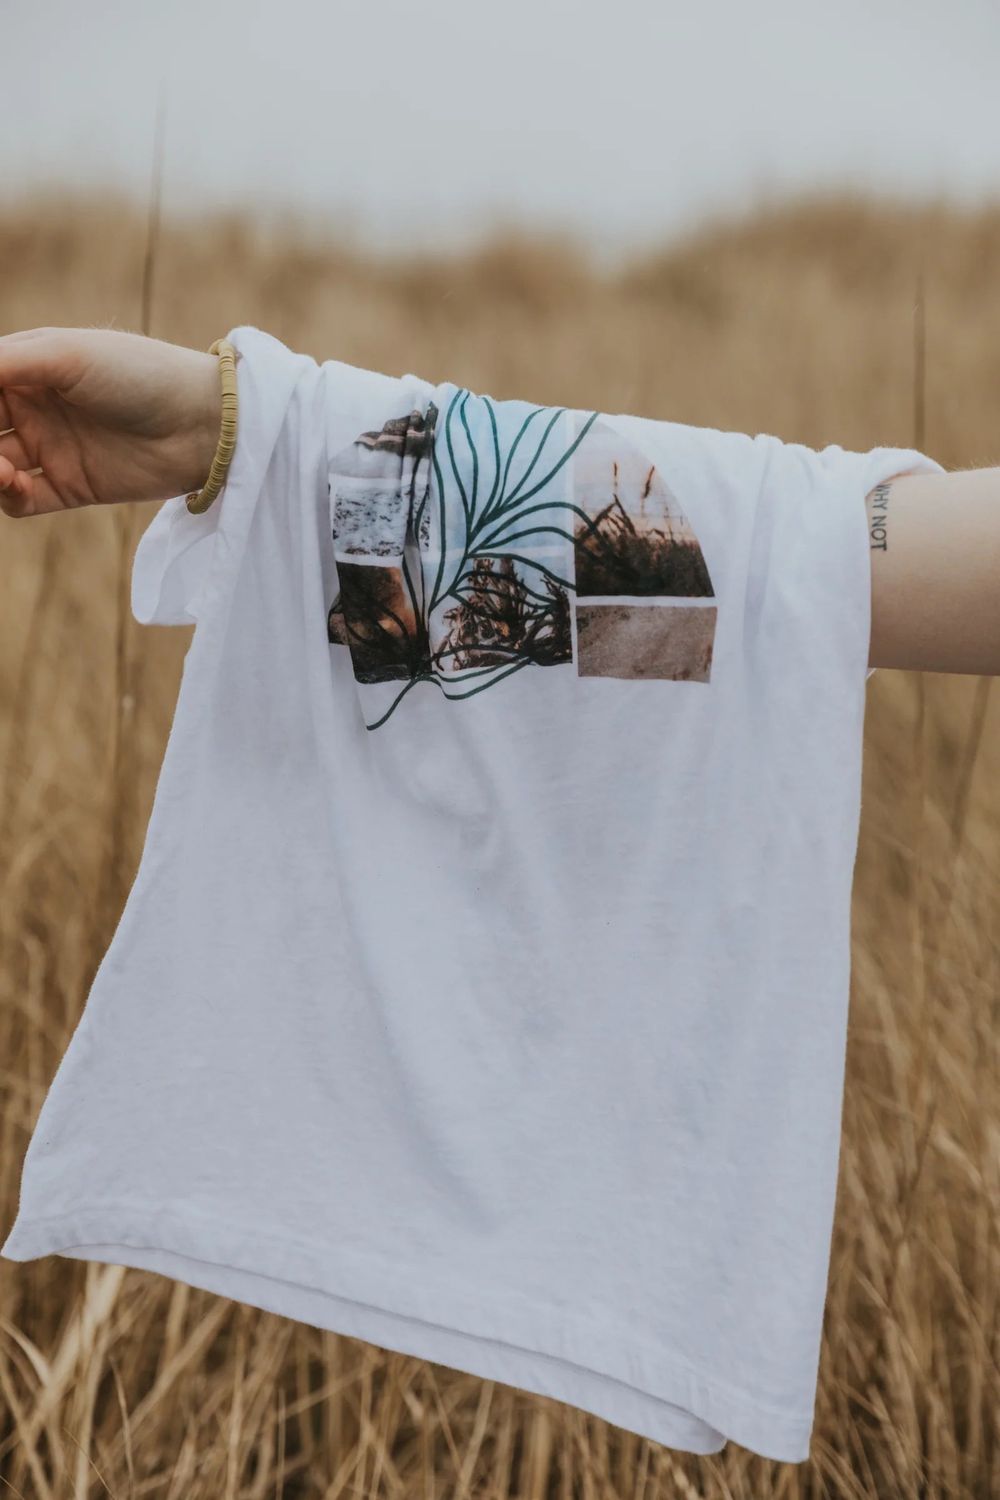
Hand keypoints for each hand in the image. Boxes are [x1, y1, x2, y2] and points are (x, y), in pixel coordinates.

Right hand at [0, 326, 223, 516]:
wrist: (202, 424)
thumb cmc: (139, 373)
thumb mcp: (66, 355)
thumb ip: (5, 362)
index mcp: (29, 366)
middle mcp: (35, 407)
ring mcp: (52, 448)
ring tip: (0, 467)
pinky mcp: (73, 487)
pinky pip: (21, 501)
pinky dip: (7, 496)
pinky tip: (15, 483)